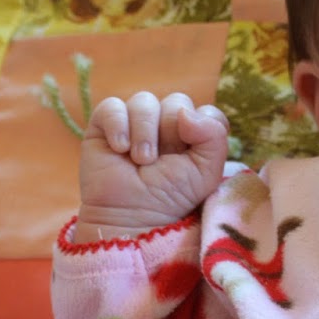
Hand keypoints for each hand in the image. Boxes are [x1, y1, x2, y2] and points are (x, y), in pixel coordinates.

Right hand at [73, 91, 229, 242]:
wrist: (131, 217)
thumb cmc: (170, 199)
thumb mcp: (205, 173)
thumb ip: (214, 136)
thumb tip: (186, 112)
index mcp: (193, 135)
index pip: (206, 111)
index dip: (201, 128)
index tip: (189, 153)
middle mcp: (165, 124)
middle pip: (176, 101)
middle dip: (171, 131)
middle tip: (160, 161)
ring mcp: (134, 123)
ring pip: (145, 101)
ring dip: (144, 131)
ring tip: (140, 160)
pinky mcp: (104, 126)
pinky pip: (112, 106)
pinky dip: (117, 124)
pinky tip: (119, 148)